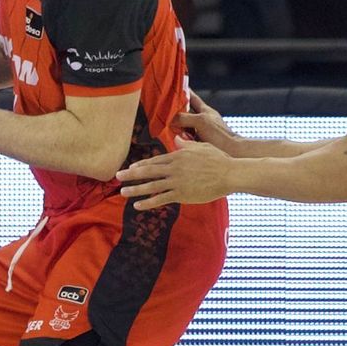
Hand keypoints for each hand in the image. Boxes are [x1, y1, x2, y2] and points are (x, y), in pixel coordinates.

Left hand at [116, 139, 236, 209]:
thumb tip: (177, 140)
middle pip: (148, 171)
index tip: (130, 168)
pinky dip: (148, 203)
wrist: (229, 174)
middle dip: (131, 174)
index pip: (155, 161)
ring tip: (123, 192)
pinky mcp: (181, 194)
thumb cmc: (218, 160)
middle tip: (117, 176)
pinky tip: (138, 206)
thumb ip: (186, 145)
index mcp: (178, 156)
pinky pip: (161, 199)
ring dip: (135, 189)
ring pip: (151, 186)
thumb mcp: (201, 147)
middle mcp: (174, 168)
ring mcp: (176, 182)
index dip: (141, 165)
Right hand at [174, 90, 239, 152]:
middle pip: (184, 113)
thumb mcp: (201, 121)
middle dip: (174, 113)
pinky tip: (175, 141)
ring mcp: (199, 132)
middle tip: (163, 113)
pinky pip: (184, 139)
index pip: (191, 97)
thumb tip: (170, 119)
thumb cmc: (221, 135)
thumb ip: (184, 118)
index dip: (182, 91)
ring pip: (182, 127)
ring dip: (175, 128)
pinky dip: (179, 139)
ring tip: (168, 129)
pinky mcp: (197, 143)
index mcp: (205, 111)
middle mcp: (202, 120)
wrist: (232, 152)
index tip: (172, 87)